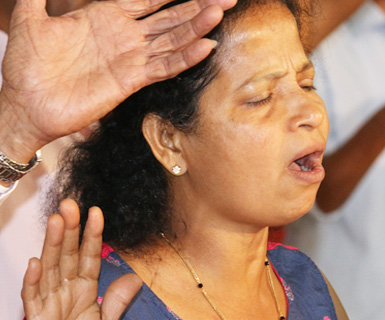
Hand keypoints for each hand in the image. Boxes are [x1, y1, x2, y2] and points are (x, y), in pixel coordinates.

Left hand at [0, 0, 235, 161]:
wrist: (26, 103)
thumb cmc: (26, 64)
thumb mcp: (28, 18)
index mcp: (104, 15)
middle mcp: (124, 36)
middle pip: (169, 17)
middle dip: (196, 6)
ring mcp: (130, 58)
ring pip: (172, 39)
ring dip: (196, 27)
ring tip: (218, 13)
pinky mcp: (131, 80)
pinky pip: (164, 67)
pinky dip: (185, 58)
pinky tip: (204, 47)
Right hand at [20, 199, 140, 319]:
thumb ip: (118, 301)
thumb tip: (135, 277)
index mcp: (84, 290)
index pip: (89, 257)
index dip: (93, 236)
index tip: (97, 212)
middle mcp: (66, 292)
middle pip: (68, 255)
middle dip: (71, 230)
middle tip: (71, 204)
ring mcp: (50, 303)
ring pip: (50, 268)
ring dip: (54, 245)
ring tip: (58, 221)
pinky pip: (33, 297)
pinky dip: (34, 280)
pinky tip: (37, 263)